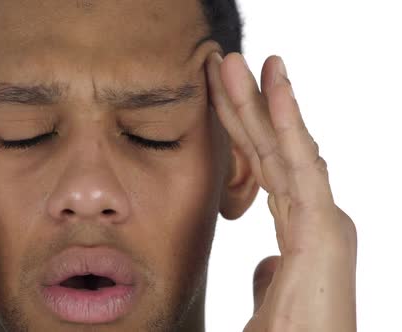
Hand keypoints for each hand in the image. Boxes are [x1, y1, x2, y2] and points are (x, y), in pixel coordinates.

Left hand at [207, 52, 357, 331]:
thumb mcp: (272, 298)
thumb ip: (270, 275)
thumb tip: (264, 260)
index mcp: (300, 232)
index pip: (264, 168)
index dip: (242, 131)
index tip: (220, 99)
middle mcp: (315, 218)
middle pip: (273, 151)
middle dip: (249, 105)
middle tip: (228, 64)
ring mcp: (323, 220)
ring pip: (288, 148)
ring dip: (268, 100)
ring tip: (250, 60)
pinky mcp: (325, 227)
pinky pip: (300, 164)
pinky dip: (288, 122)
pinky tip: (276, 86)